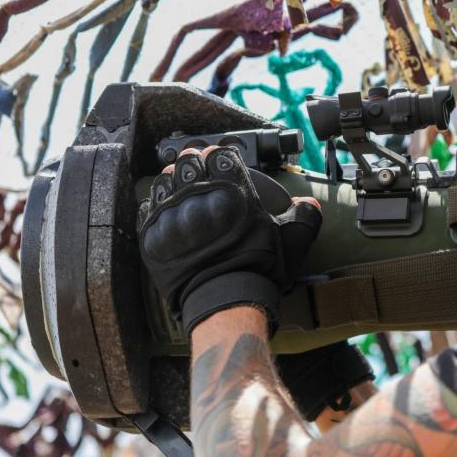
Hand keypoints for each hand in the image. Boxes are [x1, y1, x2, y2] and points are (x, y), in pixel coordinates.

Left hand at [137, 146, 321, 336]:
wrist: (226, 302)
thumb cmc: (258, 271)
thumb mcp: (292, 240)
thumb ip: (305, 216)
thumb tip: (309, 204)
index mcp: (233, 191)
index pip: (219, 154)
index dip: (219, 154)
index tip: (220, 159)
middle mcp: (199, 197)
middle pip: (188, 162)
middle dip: (193, 161)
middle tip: (198, 169)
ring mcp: (172, 215)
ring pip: (164, 181)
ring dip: (172, 180)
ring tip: (180, 186)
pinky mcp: (153, 235)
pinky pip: (147, 208)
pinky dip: (155, 205)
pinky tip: (165, 209)